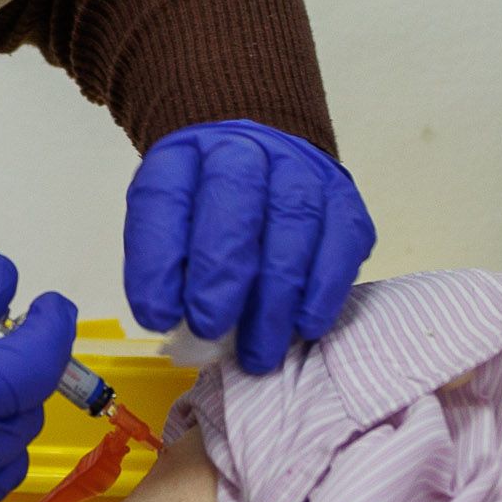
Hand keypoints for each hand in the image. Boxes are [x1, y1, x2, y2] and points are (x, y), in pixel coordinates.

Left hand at [123, 119, 373, 372]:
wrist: (267, 172)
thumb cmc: (208, 217)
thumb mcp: (169, 229)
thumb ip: (166, 268)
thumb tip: (172, 319)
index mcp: (185, 155)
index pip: (165, 197)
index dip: (159, 260)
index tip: (159, 316)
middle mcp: (245, 149)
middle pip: (236, 199)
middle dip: (221, 273)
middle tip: (210, 327)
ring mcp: (301, 169)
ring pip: (294, 224)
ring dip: (275, 297)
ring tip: (258, 352)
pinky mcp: (343, 198)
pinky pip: (341, 240)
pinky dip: (324, 289)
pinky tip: (305, 326)